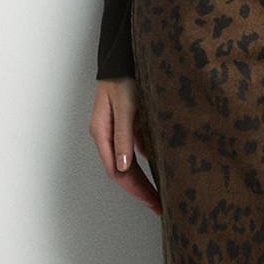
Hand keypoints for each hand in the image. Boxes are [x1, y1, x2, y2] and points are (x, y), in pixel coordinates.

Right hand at [90, 77, 162, 214]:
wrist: (123, 57)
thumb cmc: (122, 78)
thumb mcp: (126, 106)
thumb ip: (124, 135)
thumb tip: (124, 167)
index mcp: (102, 134)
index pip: (117, 172)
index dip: (135, 190)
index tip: (153, 202)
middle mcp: (107, 136)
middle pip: (122, 172)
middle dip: (140, 191)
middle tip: (160, 206)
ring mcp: (117, 131)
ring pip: (128, 164)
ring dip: (143, 180)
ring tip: (160, 195)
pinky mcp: (128, 125)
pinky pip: (136, 150)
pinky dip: (147, 163)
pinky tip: (161, 170)